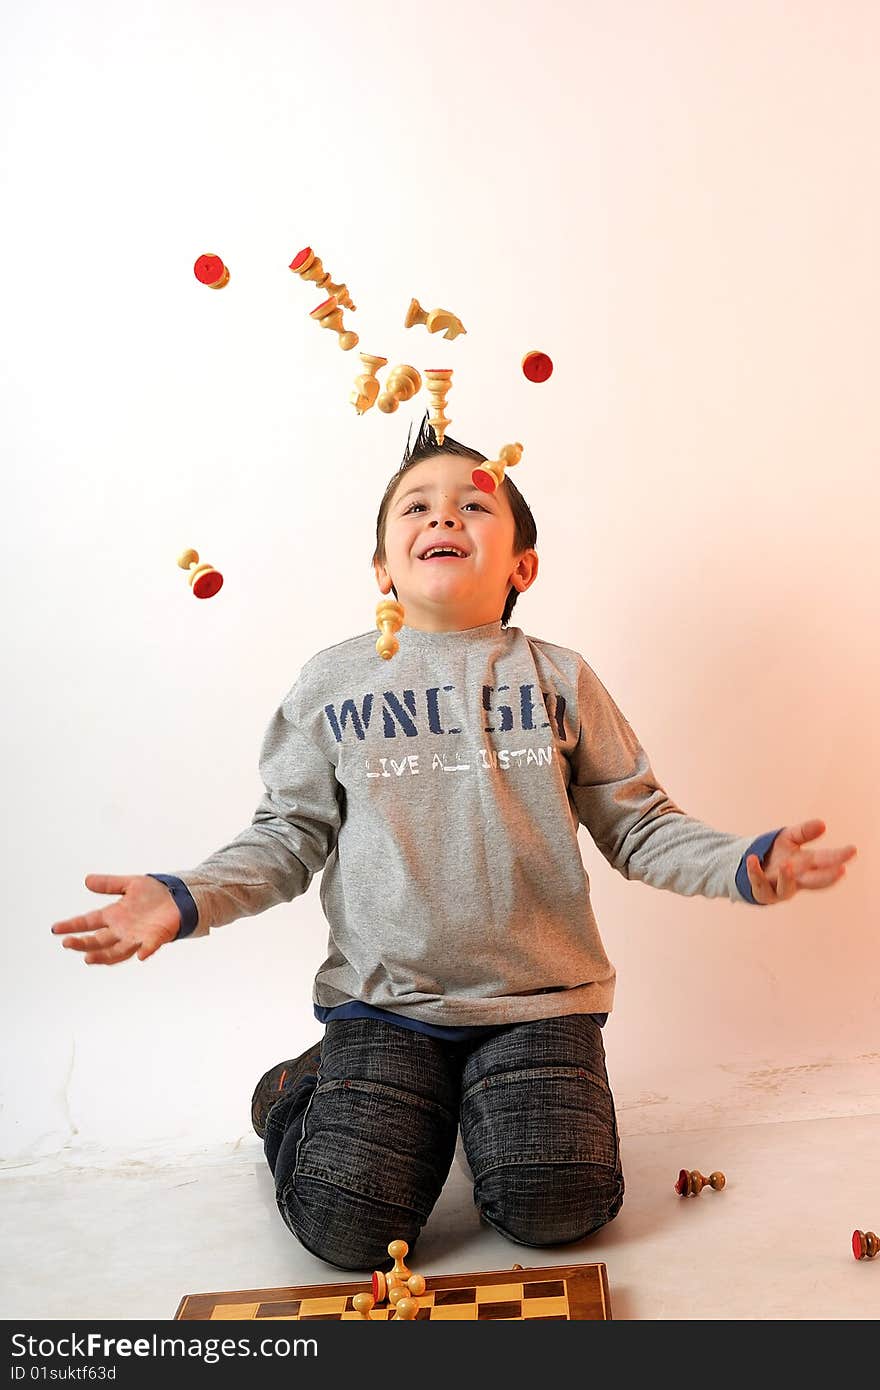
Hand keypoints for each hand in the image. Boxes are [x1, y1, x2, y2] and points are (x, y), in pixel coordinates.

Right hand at [51, 874, 180, 964]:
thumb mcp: (130, 884)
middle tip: (67, 943)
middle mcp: (123, 929)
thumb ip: (110, 884)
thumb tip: (87, 880)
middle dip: (82, 943)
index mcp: (114, 915)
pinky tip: (140, 955)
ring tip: (87, 958)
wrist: (180, 896)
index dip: (73, 926)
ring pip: (116, 951)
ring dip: (103, 956)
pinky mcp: (156, 938)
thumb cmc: (154, 893)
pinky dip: (145, 951)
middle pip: (98, 940)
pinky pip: (149, 947)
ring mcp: (138, 936)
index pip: (89, 922)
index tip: (55, 928)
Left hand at [746, 819, 856, 904]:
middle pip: (815, 880)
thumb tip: (822, 824)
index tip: (852, 850)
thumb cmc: (776, 853)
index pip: (825, 861)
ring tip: (786, 865)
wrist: (750, 866)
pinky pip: (759, 884)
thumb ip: (804, 832)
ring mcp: (780, 888)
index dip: (839, 857)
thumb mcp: (789, 838)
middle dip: (828, 876)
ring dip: (787, 878)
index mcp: (807, 865)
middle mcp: (797, 879)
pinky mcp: (762, 892)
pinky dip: (755, 872)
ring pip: (786, 888)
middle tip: (841, 869)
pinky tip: (752, 859)